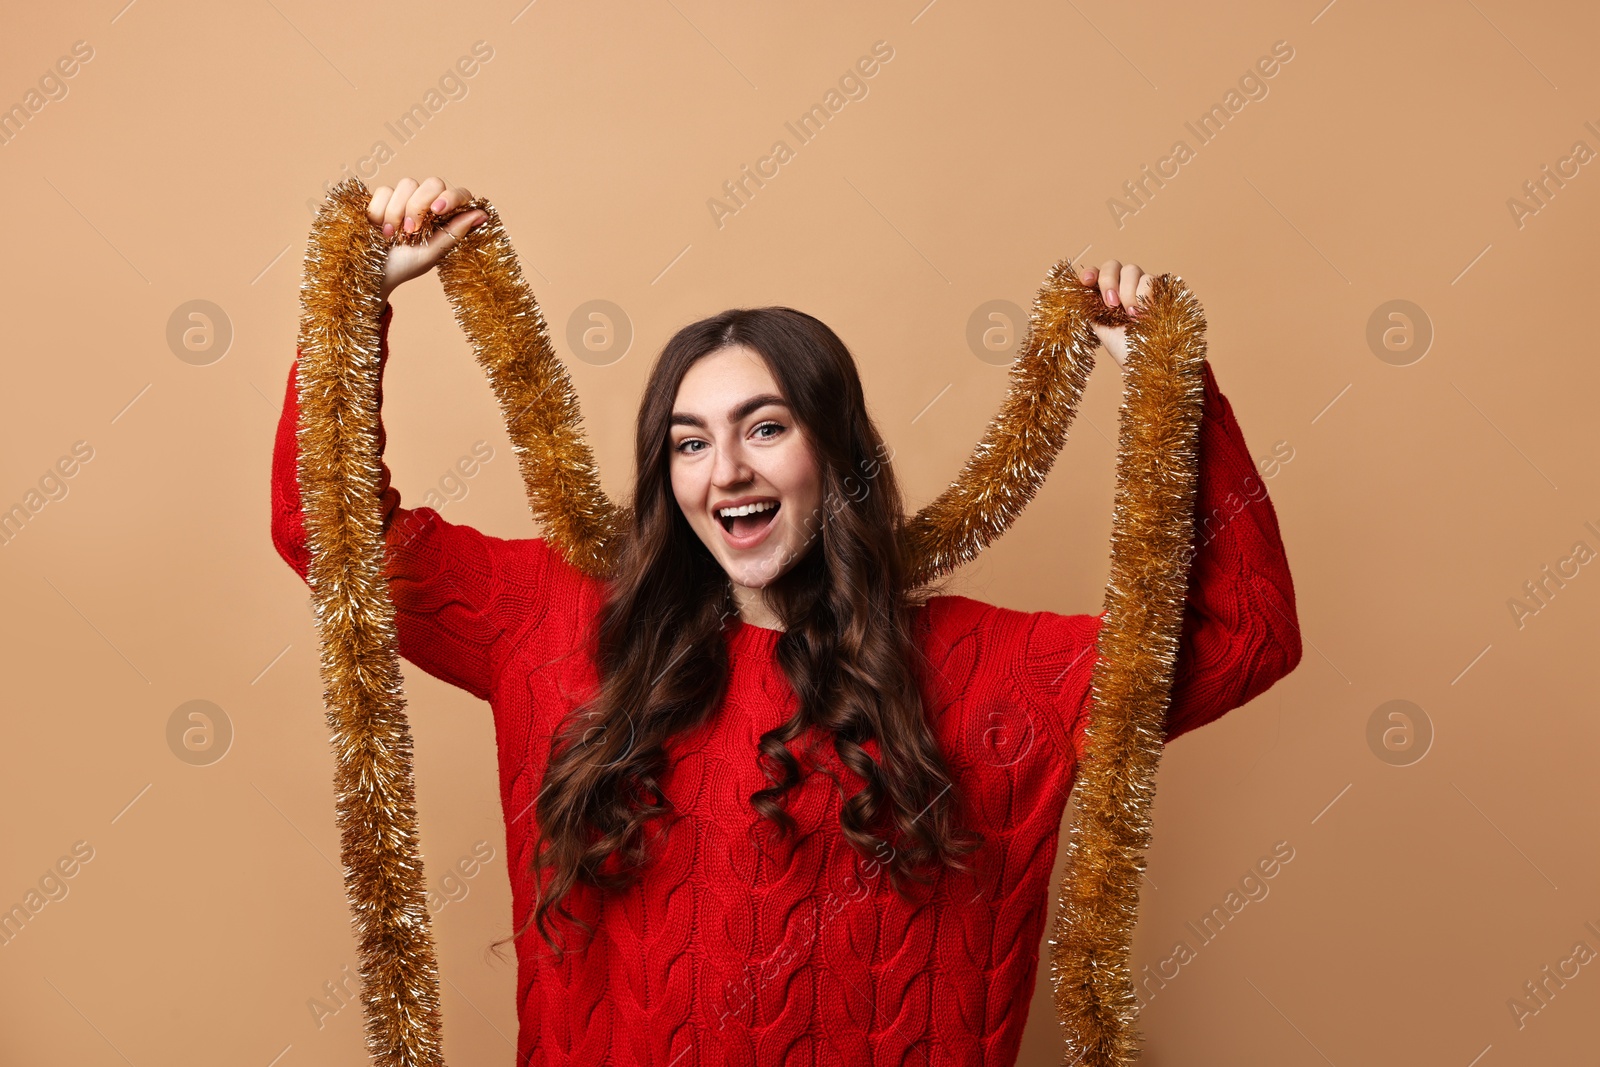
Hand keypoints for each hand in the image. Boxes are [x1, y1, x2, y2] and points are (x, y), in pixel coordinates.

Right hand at [367, 176, 488, 303]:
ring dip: (397, 212)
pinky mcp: (382, 198)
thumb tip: (481, 214)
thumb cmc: (405, 266)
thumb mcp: (431, 253)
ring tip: (392, 236)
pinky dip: (380, 211)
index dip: (451, 197)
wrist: (370, 272)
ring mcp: (405, 198)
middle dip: (419, 205)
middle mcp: (428, 204)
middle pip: (433, 183)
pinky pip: (384, 190)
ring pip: (407, 183)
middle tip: (410, 230)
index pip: (459, 194)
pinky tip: (378, 228)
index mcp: (445, 218)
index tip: (437, 210)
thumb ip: (454, 232)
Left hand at [1078, 260, 1153, 372]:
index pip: (1095, 273)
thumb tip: (1074, 291)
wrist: (1148, 360)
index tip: (1086, 281)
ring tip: (1132, 315)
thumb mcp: (1099, 326)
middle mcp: (1122, 286)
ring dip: (1128, 292)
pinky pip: (1150, 278)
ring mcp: (1141, 286)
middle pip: (1112, 265)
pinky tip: (1145, 313)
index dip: (1090, 273)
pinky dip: (1144, 294)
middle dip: (1109, 281)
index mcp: (1105, 294)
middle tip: (1112, 304)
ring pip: (1131, 270)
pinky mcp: (1159, 289)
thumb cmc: (1123, 348)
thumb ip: (1089, 306)